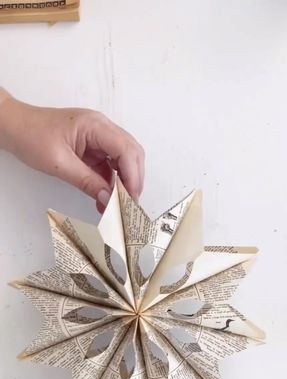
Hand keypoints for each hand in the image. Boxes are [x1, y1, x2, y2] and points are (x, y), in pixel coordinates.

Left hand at [0, 89, 143, 210]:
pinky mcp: (93, 147)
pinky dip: (111, 182)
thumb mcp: (59, 164)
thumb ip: (87, 182)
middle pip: (131, 153)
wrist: (14, 127)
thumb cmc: (31, 136)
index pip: (126, 150)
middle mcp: (101, 128)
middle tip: (128, 204)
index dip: (132, 176)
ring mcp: (98, 137)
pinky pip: (110, 165)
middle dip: (133, 180)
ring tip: (116, 205)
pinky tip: (105, 198)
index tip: (130, 199)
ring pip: (124, 160)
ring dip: (123, 183)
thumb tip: (109, 199)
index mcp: (95, 125)